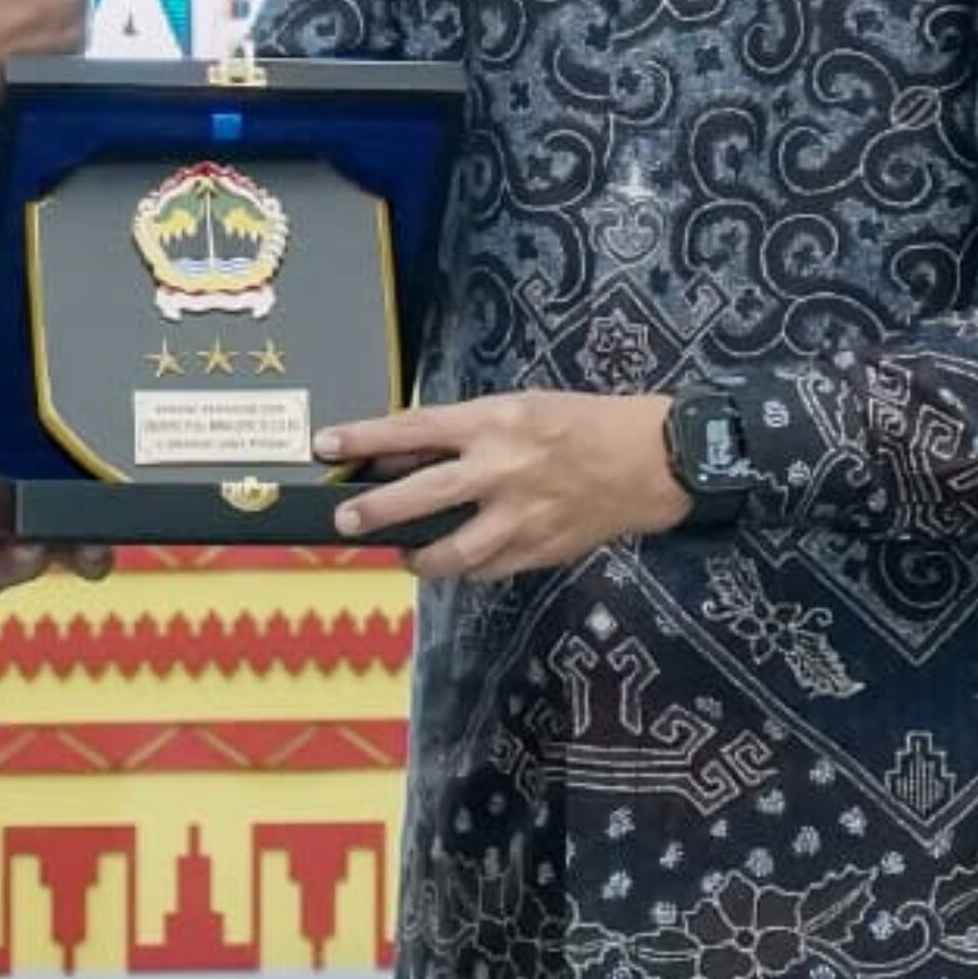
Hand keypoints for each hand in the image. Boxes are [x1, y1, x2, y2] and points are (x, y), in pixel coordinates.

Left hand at [315, 391, 684, 581]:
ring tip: (404, 556)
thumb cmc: (580, 422)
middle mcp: (501, 470)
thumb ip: (463, 433)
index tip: (327, 444)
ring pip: (453, 550)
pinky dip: (466, 569)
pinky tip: (456, 564)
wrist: (650, 460)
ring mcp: (521, 516)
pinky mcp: (539, 550)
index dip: (364, 438)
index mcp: (494, 422)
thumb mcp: (518, 408)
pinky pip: (487, 570)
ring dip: (420, 557)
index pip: (413, 429)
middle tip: (344, 520)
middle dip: (376, 510)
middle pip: (422, 494)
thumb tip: (405, 453)